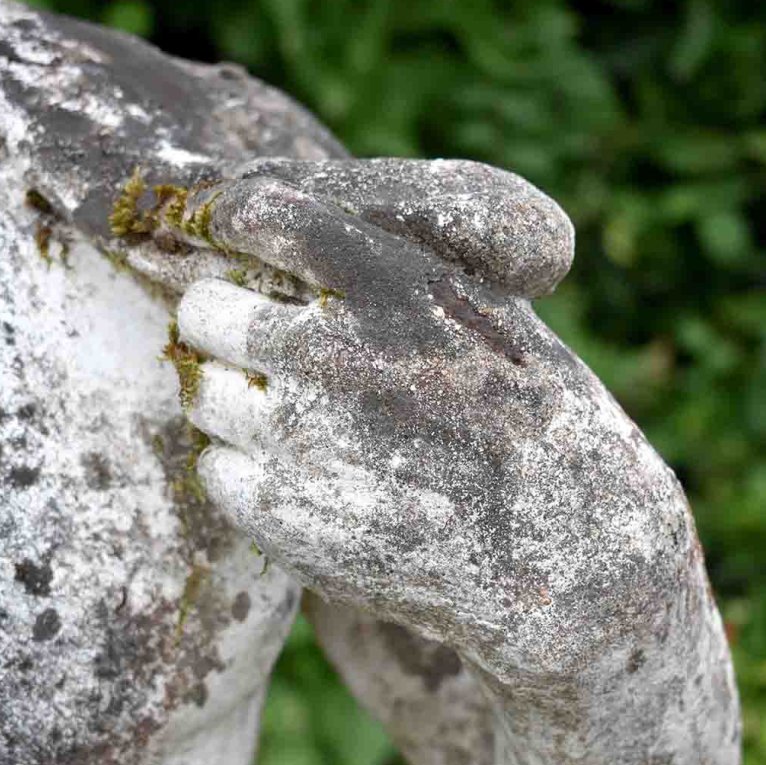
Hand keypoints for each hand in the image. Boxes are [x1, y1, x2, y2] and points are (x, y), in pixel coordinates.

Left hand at [174, 159, 686, 681]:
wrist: (562, 554)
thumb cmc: (532, 418)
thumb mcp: (496, 308)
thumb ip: (401, 257)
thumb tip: (303, 210)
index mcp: (390, 288)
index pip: (261, 216)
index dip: (235, 224)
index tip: (234, 241)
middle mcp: (333, 356)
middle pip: (204, 310)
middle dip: (227, 322)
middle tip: (265, 348)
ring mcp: (301, 442)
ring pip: (203, 392)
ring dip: (235, 399)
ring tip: (297, 420)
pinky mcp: (282, 517)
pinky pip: (215, 469)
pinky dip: (244, 469)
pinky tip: (303, 475)